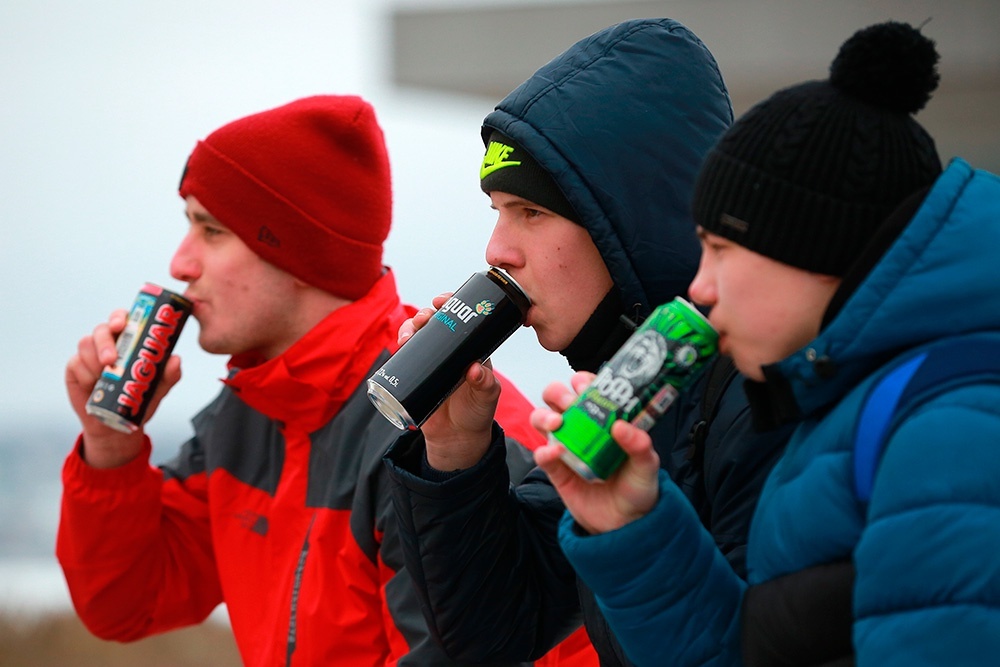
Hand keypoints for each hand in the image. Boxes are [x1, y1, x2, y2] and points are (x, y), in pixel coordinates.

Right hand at [65, 309, 181, 468]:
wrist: (116, 424)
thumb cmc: (137, 398)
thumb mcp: (158, 388)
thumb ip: (169, 374)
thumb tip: (175, 359)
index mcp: (129, 341)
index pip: (123, 320)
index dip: (120, 317)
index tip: (121, 324)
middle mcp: (108, 343)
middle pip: (101, 329)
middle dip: (105, 341)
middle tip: (110, 360)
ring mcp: (89, 354)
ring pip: (86, 344)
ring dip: (94, 360)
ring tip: (104, 377)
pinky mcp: (75, 367)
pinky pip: (76, 363)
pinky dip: (85, 373)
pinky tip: (93, 384)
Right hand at [398, 292, 498, 470]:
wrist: (457, 437)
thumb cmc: (477, 413)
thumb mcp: (486, 396)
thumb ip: (484, 384)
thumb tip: (474, 368)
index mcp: (471, 347)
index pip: (461, 318)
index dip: (451, 304)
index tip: (442, 300)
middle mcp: (450, 349)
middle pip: (435, 321)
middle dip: (426, 314)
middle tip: (424, 319)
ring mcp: (432, 360)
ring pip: (418, 334)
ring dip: (410, 326)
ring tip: (408, 336)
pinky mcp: (416, 374)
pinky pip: (406, 354)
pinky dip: (400, 345)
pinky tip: (399, 344)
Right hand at [531, 372, 660, 534]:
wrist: (626, 526)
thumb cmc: (638, 487)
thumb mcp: (647, 466)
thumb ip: (639, 445)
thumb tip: (620, 426)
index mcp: (604, 418)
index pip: (588, 389)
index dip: (583, 380)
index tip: (585, 384)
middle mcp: (581, 427)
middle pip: (557, 397)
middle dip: (558, 393)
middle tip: (569, 402)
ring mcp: (566, 447)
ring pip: (542, 419)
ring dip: (544, 416)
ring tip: (557, 424)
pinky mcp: (556, 470)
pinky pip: (542, 455)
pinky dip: (544, 451)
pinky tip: (556, 453)